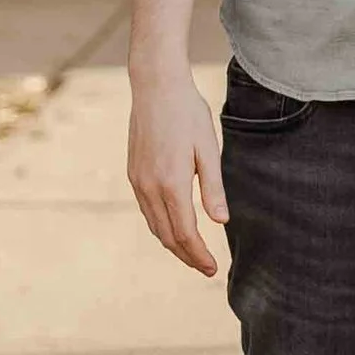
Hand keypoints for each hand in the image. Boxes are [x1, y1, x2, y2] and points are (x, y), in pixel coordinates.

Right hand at [128, 63, 227, 276]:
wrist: (155, 86)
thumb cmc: (188, 113)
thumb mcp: (208, 148)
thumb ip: (213, 187)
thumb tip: (221, 221)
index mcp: (172, 183)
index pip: (186, 233)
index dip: (199, 255)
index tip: (213, 268)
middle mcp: (150, 187)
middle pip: (167, 236)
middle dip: (187, 256)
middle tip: (205, 267)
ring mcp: (138, 181)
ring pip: (154, 225)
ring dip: (172, 243)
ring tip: (192, 252)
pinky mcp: (133, 173)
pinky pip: (146, 210)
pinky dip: (160, 225)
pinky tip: (174, 225)